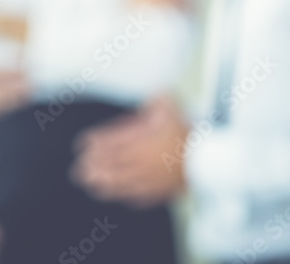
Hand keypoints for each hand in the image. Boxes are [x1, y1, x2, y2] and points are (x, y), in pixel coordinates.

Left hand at [70, 95, 188, 206]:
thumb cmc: (190, 130)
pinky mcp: (165, 190)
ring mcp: (154, 177)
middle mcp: (145, 160)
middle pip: (114, 164)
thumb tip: (156, 90)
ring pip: (126, 182)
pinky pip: (145, 196)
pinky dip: (131, 197)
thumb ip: (160, 98)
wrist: (212, 157)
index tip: (82, 144)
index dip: (97, 142)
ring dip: (107, 184)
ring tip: (91, 186)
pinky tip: (121, 198)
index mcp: (143, 140)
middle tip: (78, 170)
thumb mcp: (173, 107)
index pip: (113, 141)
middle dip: (95, 167)